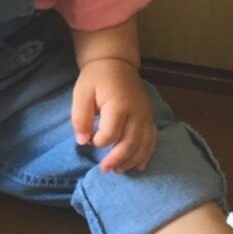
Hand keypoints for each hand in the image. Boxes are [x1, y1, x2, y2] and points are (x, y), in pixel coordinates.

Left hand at [71, 60, 157, 174]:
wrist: (117, 62)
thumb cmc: (96, 78)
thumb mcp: (82, 92)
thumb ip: (80, 116)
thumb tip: (82, 141)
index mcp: (119, 105)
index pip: (111, 133)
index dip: (99, 141)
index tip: (89, 140)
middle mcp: (137, 112)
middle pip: (130, 143)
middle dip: (117, 159)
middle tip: (104, 169)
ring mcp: (146, 115)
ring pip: (143, 145)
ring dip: (131, 161)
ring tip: (118, 170)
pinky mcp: (150, 117)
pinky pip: (152, 140)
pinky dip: (146, 154)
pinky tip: (139, 166)